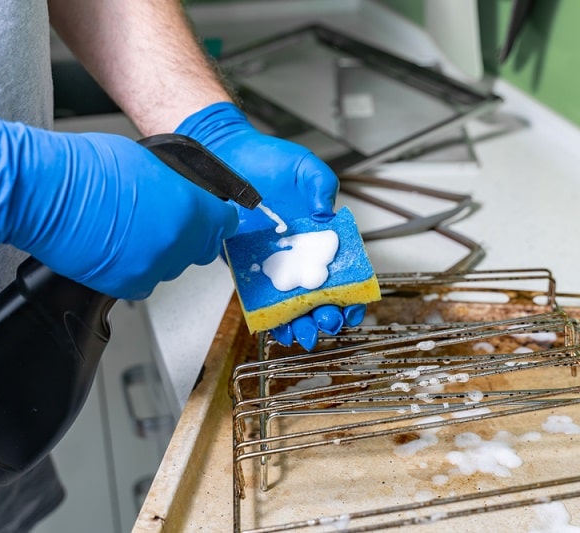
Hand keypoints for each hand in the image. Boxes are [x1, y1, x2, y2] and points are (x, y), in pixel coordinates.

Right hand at [0, 112, 238, 299]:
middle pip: (200, 250)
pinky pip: (143, 282)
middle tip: (166, 222)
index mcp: (189, 208)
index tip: (214, 220)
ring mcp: (153, 267)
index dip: (218, 220)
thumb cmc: (86, 169)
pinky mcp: (126, 285)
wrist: (44, 192)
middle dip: (190, 237)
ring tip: (131, 231)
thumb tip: (185, 195)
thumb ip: (177, 186)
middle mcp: (177, 242)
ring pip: (171, 267)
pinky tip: (117, 249)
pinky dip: (134, 270)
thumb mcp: (150, 162)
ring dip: (160, 253)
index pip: (224, 225)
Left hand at [176, 102, 364, 348]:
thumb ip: (323, 184)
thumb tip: (327, 214)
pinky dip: (268, 315)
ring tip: (305, 335)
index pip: (342, 272)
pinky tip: (277, 327)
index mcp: (320, 237)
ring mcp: (272, 263)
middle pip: (318, 295)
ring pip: (290, 303)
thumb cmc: (267, 160)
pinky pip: (257, 296)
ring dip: (299, 323)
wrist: (225, 157)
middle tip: (328, 322)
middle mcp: (298, 255)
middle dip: (327, 315)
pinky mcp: (244, 266)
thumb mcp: (305, 167)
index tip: (354, 307)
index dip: (352, 294)